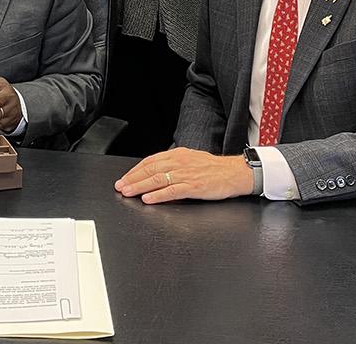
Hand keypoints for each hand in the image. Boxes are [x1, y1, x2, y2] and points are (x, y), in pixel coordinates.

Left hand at [114, 147, 253, 203]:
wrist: (235, 172)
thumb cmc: (214, 169)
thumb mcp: (191, 160)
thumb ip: (174, 165)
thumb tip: (156, 172)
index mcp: (178, 155)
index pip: (151, 161)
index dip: (135, 170)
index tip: (124, 178)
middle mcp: (180, 162)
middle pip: (150, 169)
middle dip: (132, 178)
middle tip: (120, 186)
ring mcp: (186, 174)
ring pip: (158, 179)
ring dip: (140, 186)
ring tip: (128, 192)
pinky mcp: (194, 186)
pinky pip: (172, 191)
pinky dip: (158, 195)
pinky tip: (148, 199)